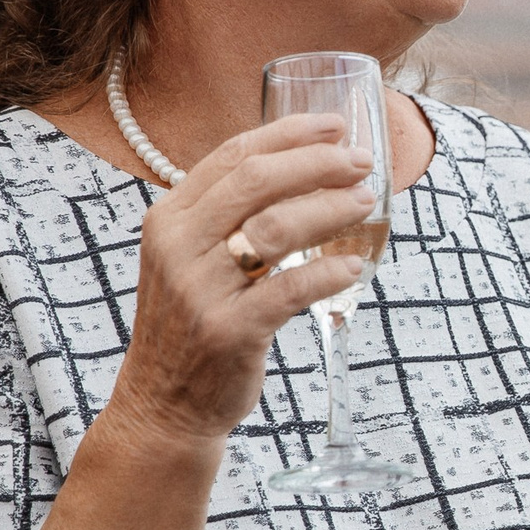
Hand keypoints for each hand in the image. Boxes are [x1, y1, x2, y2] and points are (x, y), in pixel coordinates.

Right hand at [102, 112, 375, 450]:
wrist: (162, 404)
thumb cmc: (192, 322)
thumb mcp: (188, 258)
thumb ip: (226, 215)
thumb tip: (299, 166)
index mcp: (169, 218)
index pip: (233, 156)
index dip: (289, 134)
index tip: (335, 125)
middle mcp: (178, 246)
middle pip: (257, 181)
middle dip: (318, 164)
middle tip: (361, 163)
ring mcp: (201, 290)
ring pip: (277, 229)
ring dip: (331, 209)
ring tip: (366, 203)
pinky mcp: (229, 331)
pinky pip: (289, 290)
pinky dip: (328, 273)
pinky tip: (354, 267)